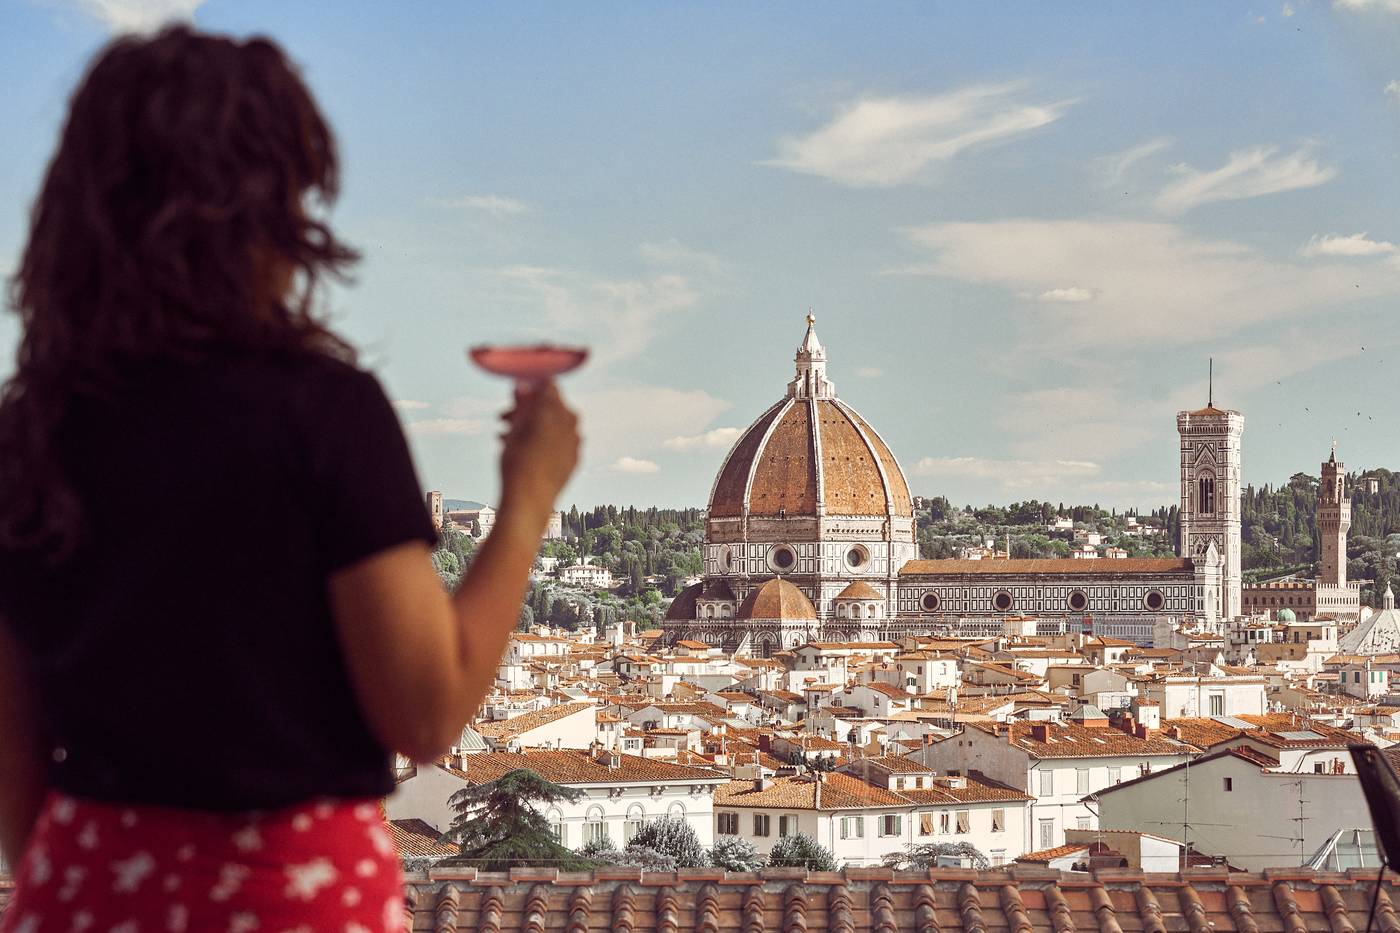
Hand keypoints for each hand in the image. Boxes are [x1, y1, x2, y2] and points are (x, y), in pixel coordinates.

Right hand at [498, 381, 579, 523]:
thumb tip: (522, 383)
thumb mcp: (515, 427)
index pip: (546, 384)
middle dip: (526, 409)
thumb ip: (522, 402)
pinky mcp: (575, 458)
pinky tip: (523, 450)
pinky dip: (543, 441)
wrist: (531, 498)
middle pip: (549, 405)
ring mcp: (575, 440)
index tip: (514, 396)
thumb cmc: (519, 460)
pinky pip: (559, 442)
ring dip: (531, 426)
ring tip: (505, 437)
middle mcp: (571, 421)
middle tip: (504, 419)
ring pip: (552, 424)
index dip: (528, 388)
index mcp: (556, 407)